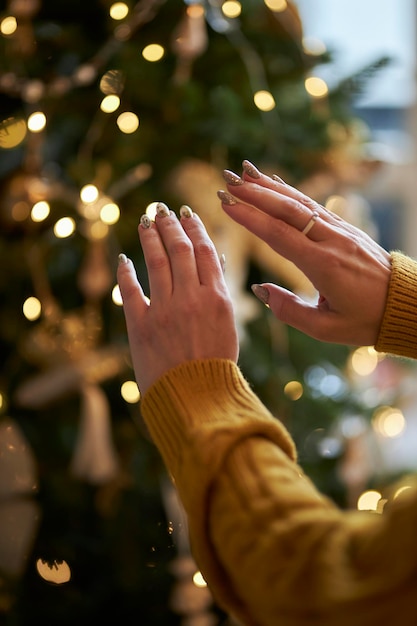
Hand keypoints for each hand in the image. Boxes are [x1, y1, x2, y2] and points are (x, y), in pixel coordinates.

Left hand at [117, 204, 238, 394]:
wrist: (197, 400)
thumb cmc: (216, 366)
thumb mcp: (227, 326)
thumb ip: (220, 292)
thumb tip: (217, 259)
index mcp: (217, 298)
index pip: (205, 251)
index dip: (195, 227)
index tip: (186, 212)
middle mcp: (191, 299)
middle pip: (180, 249)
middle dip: (170, 224)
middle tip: (162, 209)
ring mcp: (165, 311)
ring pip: (156, 261)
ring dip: (150, 237)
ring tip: (145, 221)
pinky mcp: (141, 326)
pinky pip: (131, 290)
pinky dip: (126, 271)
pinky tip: (123, 258)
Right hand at [217, 161, 391, 346]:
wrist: (404, 304)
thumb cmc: (365, 320)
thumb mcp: (326, 328)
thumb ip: (290, 311)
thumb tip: (260, 290)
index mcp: (323, 266)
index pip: (279, 235)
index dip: (250, 218)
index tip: (226, 204)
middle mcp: (331, 241)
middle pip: (288, 211)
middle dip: (255, 194)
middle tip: (227, 180)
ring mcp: (340, 231)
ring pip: (301, 202)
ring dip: (270, 186)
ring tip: (244, 172)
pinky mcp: (345, 228)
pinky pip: (314, 205)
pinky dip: (291, 192)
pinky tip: (275, 182)